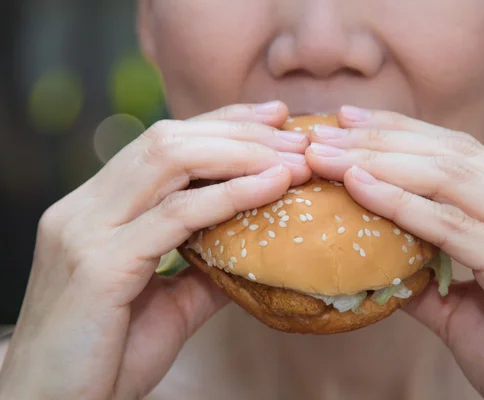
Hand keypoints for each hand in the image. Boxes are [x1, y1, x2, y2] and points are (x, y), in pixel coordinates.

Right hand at [0, 102, 311, 399]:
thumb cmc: (107, 358)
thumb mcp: (168, 304)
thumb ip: (206, 268)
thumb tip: (252, 247)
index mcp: (96, 210)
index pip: (162, 144)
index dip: (221, 123)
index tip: (273, 118)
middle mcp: (85, 208)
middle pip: (168, 140)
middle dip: (239, 129)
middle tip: (295, 131)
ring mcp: (86, 230)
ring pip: (170, 160)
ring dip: (241, 152)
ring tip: (293, 156)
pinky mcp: (98, 263)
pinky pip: (176, 215)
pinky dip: (230, 194)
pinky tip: (273, 185)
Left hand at [306, 106, 483, 399]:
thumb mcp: (467, 308)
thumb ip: (426, 275)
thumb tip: (377, 261)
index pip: (465, 154)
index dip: (404, 132)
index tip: (351, 122)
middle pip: (454, 156)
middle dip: (382, 139)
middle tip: (327, 130)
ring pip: (451, 180)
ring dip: (378, 162)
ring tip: (328, 155)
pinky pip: (452, 227)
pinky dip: (400, 203)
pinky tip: (358, 186)